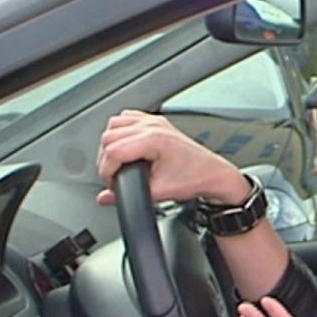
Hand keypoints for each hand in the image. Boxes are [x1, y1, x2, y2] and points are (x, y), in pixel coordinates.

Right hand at [96, 109, 247, 205]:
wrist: (211, 174)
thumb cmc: (193, 179)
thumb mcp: (158, 192)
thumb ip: (128, 196)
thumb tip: (104, 198)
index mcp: (154, 139)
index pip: (112, 149)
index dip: (107, 170)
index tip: (112, 183)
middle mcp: (152, 125)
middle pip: (109, 136)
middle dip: (107, 160)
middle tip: (115, 177)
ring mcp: (154, 121)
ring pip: (115, 124)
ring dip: (111, 144)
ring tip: (120, 163)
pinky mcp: (156, 121)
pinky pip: (127, 118)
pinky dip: (121, 131)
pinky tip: (127, 147)